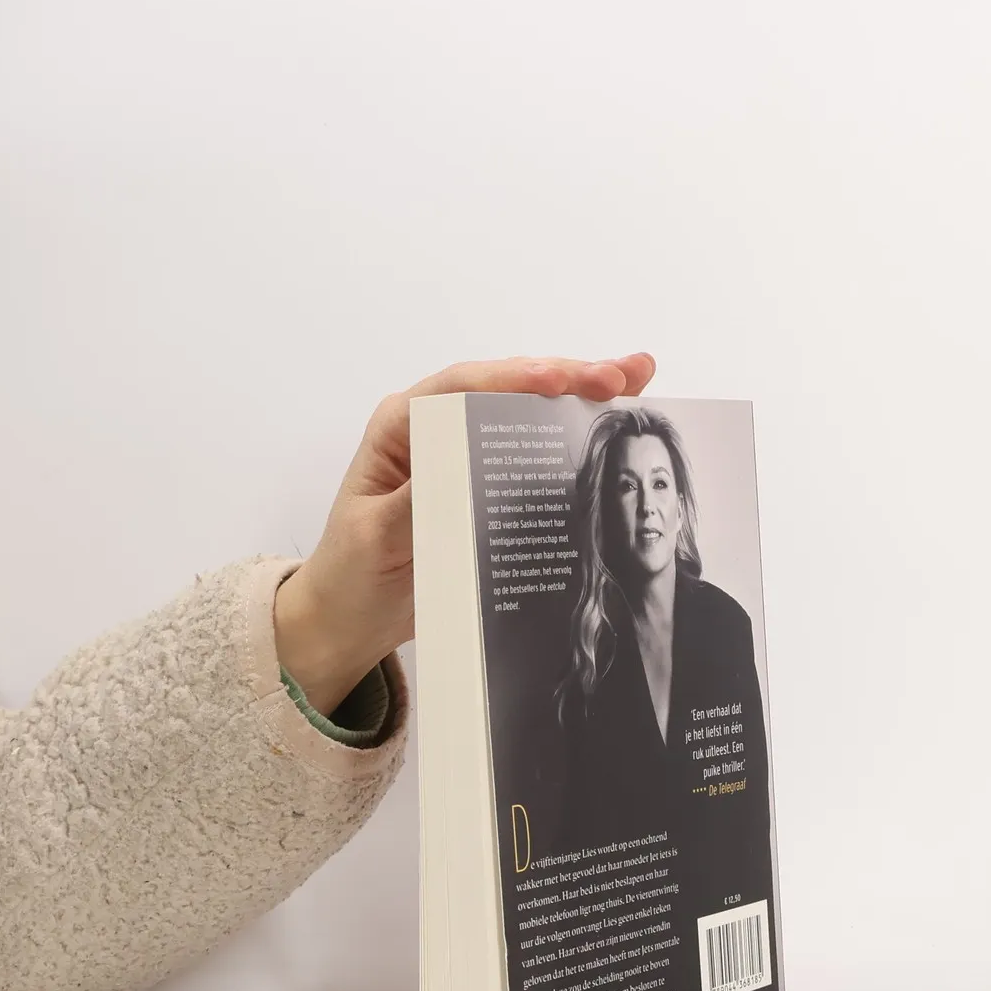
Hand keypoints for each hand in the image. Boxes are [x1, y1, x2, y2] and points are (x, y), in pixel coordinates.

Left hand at [274, 354, 654, 714]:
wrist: (352, 616)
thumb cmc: (352, 571)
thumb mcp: (374, 537)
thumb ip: (412, 502)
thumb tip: (452, 471)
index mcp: (401, 426)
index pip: (463, 387)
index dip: (515, 378)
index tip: (559, 381)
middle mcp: (438, 426)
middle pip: (508, 387)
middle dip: (567, 376)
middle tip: (622, 375)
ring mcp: (467, 449)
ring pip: (530, 408)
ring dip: (584, 393)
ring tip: (638, 378)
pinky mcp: (490, 479)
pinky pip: (538, 446)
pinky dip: (579, 428)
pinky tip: (621, 414)